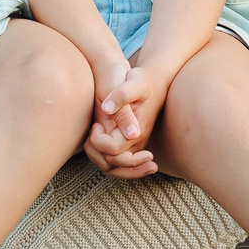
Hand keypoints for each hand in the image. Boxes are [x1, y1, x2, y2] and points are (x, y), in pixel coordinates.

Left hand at [97, 61, 174, 178]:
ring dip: (97, 156)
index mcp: (137, 132)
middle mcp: (136, 143)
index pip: (112, 151)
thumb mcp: (135, 82)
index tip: (96, 123)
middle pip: (111, 165)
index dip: (98, 140)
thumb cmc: (143, 81)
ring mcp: (134, 146)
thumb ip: (122, 95)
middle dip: (95, 150)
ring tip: (93, 134)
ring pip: (111, 167)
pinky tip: (97, 137)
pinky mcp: (130, 144)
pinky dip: (101, 156)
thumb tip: (106, 108)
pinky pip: (114, 161)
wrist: (155, 83)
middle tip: (94, 127)